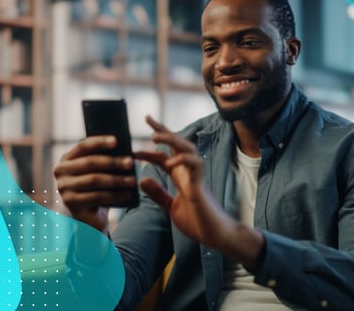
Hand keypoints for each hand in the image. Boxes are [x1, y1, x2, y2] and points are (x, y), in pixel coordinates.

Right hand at [54, 135, 136, 231]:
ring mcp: (64, 188)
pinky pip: (95, 197)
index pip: (83, 146)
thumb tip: (126, 151)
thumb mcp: (99, 171)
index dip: (99, 142)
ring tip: (132, 181)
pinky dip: (114, 195)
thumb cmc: (97, 187)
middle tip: (130, 162)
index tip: (116, 141)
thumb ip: (105, 159)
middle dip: (113, 162)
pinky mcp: (70, 203)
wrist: (89, 215)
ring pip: (94, 180)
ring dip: (116, 180)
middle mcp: (61, 171)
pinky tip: (127, 194)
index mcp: (67, 158)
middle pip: (90, 163)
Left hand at [135, 117, 263, 267]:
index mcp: (181, 177)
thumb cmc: (198, 221)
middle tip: (148, 118)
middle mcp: (188, 172)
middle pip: (177, 145)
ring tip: (155, 137)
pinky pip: (196, 165)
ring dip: (172, 140)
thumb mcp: (171, 206)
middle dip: (163, 131)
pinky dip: (183, 160)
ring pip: (187, 149)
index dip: (153, 145)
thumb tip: (142, 179)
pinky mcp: (201, 186)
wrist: (215, 235)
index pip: (166, 154)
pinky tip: (170, 161)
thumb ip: (158, 194)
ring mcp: (196, 177)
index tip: (138, 138)